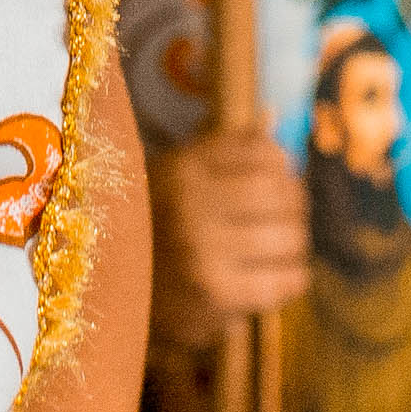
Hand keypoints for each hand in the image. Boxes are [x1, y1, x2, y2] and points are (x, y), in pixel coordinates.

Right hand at [150, 131, 305, 350]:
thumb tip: (273, 115)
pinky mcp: (217, 292)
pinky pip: (286, 278)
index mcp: (183, 167)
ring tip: (279, 250)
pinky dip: (292, 278)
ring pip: (290, 236)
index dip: (283, 169)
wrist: (116, 296)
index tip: (277, 183)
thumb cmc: (158, 230)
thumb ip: (226, 149)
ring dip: (294, 244)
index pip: (265, 153)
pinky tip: (278, 278)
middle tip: (284, 220)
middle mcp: (190, 203)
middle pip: (283, 193)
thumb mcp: (178, 178)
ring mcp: (203, 249)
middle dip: (293, 207)